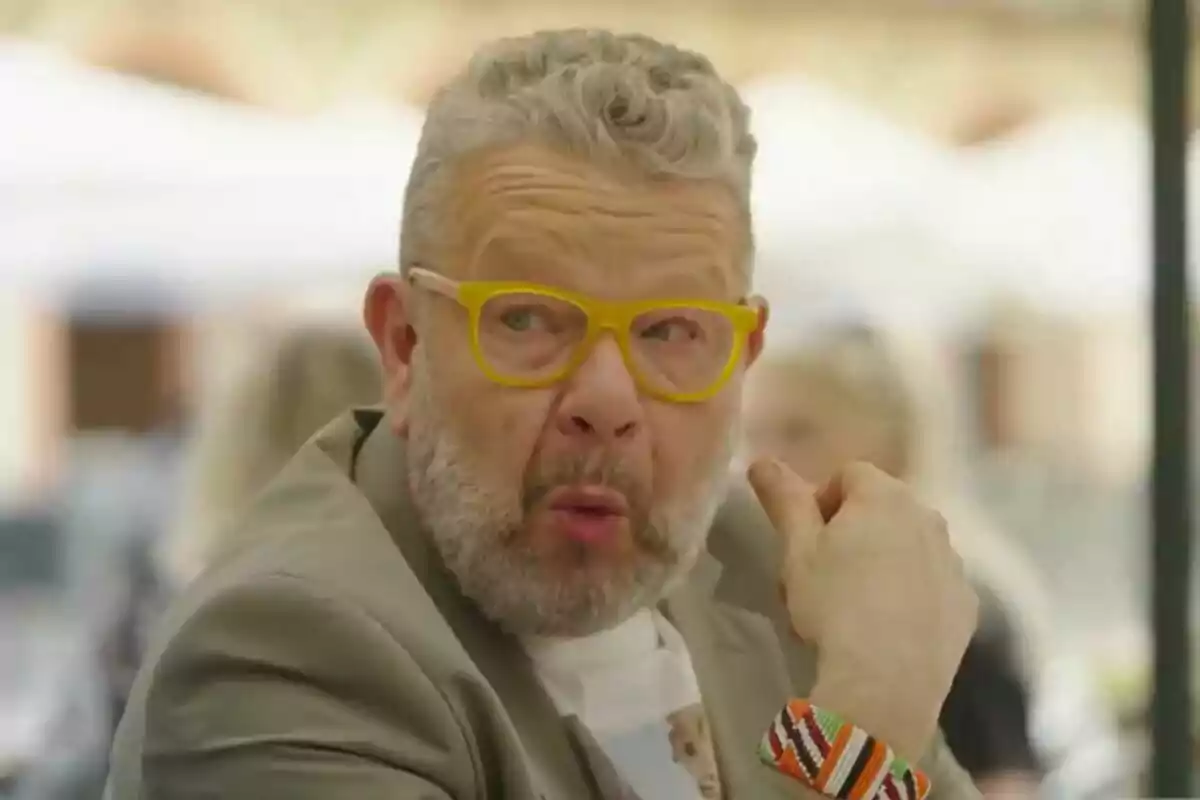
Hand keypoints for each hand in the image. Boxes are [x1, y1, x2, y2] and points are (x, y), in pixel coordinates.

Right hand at [748, 458, 977, 762]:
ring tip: (858, 604)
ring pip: (912, 545)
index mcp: (884, 496)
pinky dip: (914, 593)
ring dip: (887, 559)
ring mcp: (953, 561)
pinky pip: (935, 584)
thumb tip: (761, 459)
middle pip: (884, 508)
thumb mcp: (796, 551)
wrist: (886, 681)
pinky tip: (890, 626)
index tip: (806, 541)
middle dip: (856, 529)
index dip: (822, 502)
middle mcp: (928, 517)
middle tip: (827, 573)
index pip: (849, 475)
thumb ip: (783, 499)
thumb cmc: (833, 604)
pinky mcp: (967, 603)